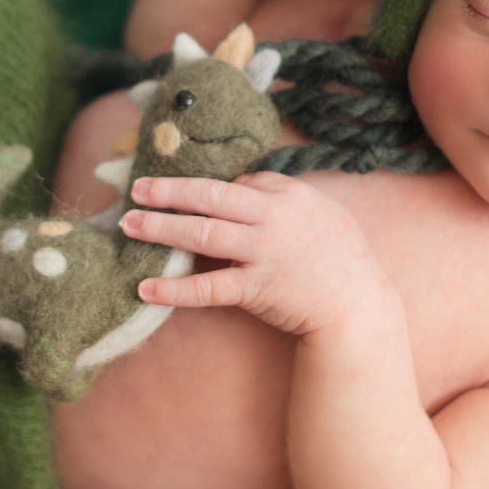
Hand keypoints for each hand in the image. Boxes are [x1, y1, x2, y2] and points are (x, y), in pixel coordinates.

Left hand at [122, 171, 396, 339]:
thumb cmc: (342, 260)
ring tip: (129, 224)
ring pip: (202, 234)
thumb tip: (243, 182)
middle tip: (136, 188)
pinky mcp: (256, 289)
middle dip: (168, 191)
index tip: (174, 185)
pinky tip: (147, 288)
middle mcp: (273, 218)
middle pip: (210, 197)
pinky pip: (208, 287)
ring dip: (161, 228)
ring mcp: (264, 253)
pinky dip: (175, 289)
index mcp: (289, 196)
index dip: (202, 183)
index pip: (237, 180)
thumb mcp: (323, 212)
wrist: (359, 308)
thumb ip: (283, 196)